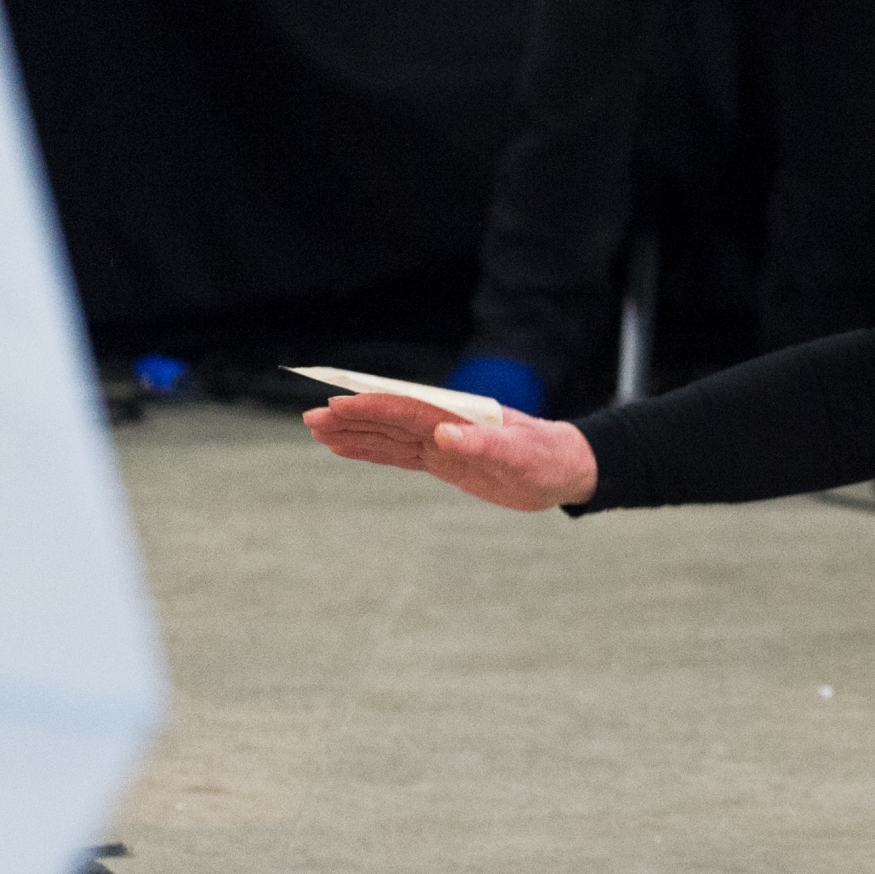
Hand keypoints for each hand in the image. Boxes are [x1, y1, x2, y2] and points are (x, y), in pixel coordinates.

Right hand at [303, 393, 596, 511]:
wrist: (564, 470)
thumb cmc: (546, 458)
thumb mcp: (520, 455)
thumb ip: (484, 444)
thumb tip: (444, 435)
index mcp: (458, 416)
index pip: (407, 407)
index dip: (372, 406)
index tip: (338, 404)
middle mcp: (444, 424)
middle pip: (389, 418)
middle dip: (351, 418)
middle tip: (310, 420)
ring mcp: (442, 442)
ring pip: (389, 437)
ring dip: (354, 435)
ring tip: (317, 433)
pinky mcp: (444, 461)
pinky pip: (400, 456)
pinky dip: (372, 452)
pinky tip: (347, 450)